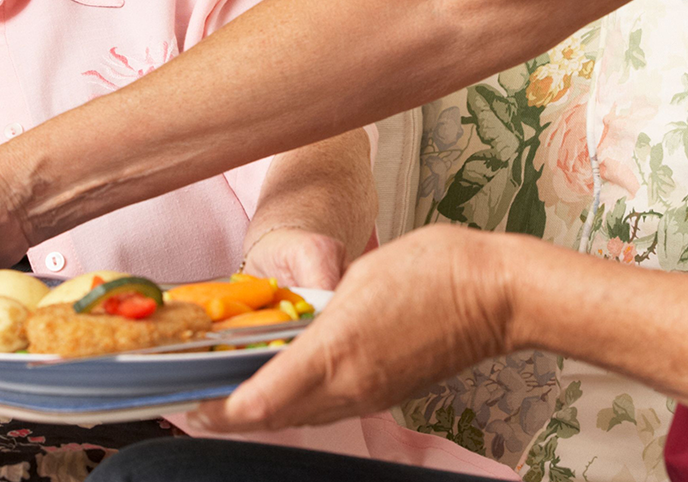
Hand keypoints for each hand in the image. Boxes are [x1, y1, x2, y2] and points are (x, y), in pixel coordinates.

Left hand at [188, 223, 515, 431]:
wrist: (497, 294)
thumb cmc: (433, 269)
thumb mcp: (359, 277)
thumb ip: (318, 311)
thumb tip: (295, 332)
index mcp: (337, 355)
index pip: (260, 402)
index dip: (219, 410)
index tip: (189, 404)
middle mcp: (351, 387)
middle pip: (277, 418)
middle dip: (233, 415)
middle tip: (198, 400)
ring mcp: (373, 394)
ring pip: (305, 417)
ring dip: (267, 411)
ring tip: (233, 393)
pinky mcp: (390, 392)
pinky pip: (333, 408)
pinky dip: (301, 403)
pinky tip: (288, 384)